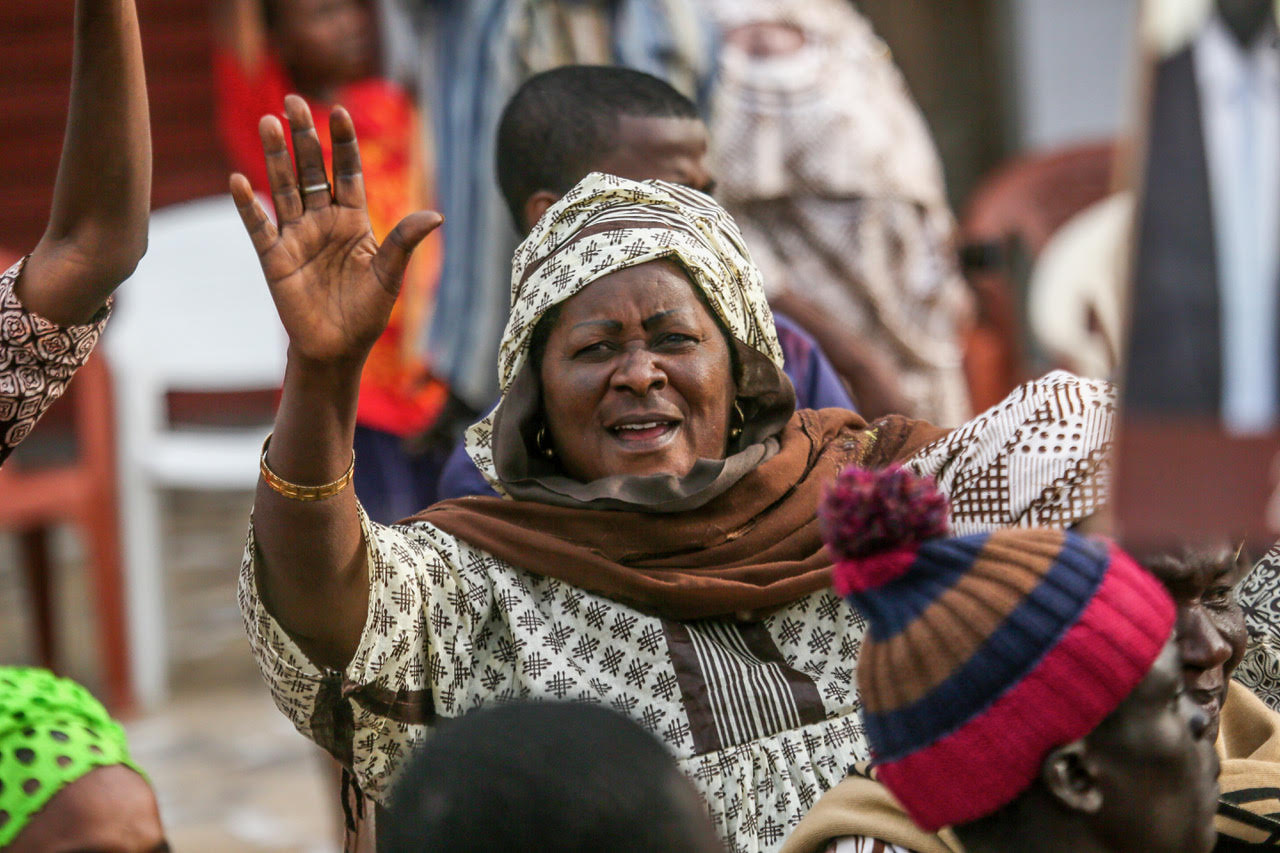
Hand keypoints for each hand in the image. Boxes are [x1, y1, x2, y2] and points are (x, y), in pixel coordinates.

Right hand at [229, 95, 441, 367]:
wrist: (338, 349)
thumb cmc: (366, 313)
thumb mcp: (389, 276)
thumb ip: (404, 242)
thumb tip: (436, 215)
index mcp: (352, 221)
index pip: (346, 172)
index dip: (342, 143)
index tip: (338, 110)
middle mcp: (322, 221)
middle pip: (310, 171)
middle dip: (303, 136)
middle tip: (292, 99)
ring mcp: (296, 237)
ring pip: (284, 188)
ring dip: (276, 156)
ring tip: (267, 122)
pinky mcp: (274, 258)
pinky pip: (258, 226)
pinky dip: (248, 205)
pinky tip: (239, 180)